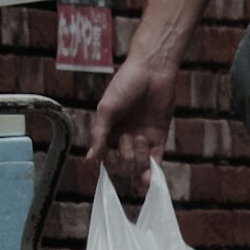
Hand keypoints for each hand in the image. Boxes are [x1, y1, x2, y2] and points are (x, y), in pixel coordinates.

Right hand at [89, 46, 175, 201]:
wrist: (153, 70)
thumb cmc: (125, 84)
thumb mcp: (107, 109)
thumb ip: (99, 136)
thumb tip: (89, 161)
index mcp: (109, 132)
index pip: (106, 160)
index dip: (108, 162)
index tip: (110, 154)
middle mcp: (125, 139)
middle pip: (124, 166)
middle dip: (126, 157)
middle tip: (128, 138)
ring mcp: (143, 140)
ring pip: (139, 166)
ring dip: (139, 159)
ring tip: (141, 139)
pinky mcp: (160, 138)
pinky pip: (156, 162)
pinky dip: (152, 172)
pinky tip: (149, 179)